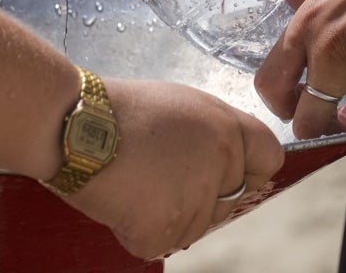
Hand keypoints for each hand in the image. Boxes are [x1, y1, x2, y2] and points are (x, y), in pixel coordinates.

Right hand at [68, 78, 284, 258]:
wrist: (76, 124)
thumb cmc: (122, 110)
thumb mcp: (183, 104)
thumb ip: (214, 133)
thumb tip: (229, 161)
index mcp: (227, 127)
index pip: (269, 158)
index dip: (249, 169)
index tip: (227, 173)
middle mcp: (221, 163)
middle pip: (230, 202)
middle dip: (200, 199)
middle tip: (159, 177)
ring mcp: (195, 200)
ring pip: (193, 227)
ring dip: (166, 215)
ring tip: (134, 181)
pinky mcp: (163, 229)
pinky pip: (158, 242)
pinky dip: (137, 230)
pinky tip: (121, 199)